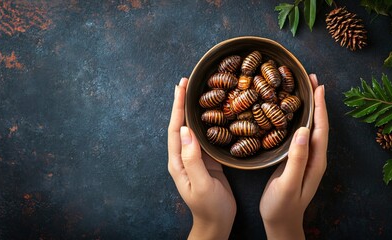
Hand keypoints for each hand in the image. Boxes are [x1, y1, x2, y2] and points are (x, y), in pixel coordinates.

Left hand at [168, 78, 235, 239]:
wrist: (216, 222)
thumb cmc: (209, 207)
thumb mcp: (200, 184)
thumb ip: (193, 158)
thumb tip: (186, 130)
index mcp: (178, 161)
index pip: (175, 128)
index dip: (177, 107)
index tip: (180, 87)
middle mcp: (184, 156)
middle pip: (181, 124)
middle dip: (182, 102)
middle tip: (187, 81)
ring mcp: (196, 157)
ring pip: (193, 128)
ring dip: (193, 109)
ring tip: (197, 91)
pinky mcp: (208, 160)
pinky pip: (205, 136)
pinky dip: (207, 121)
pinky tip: (212, 113)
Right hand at [259, 74, 328, 239]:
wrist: (280, 221)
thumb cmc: (282, 205)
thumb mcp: (288, 183)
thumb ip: (297, 159)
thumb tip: (303, 130)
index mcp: (316, 161)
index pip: (321, 128)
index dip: (320, 107)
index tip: (317, 86)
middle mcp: (314, 157)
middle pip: (319, 124)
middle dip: (316, 101)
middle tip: (309, 79)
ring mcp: (306, 158)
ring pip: (310, 127)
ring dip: (309, 108)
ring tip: (302, 90)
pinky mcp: (296, 159)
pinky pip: (301, 134)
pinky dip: (298, 118)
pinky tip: (290, 113)